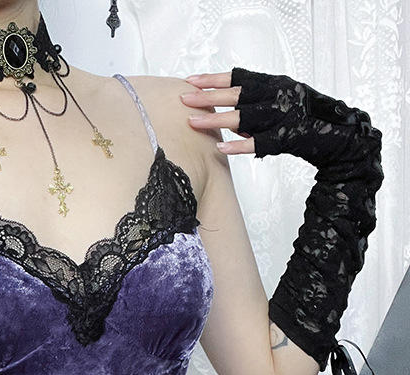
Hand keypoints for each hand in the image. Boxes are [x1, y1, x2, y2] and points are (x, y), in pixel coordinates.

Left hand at [181, 68, 377, 168]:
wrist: (338, 137)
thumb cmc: (307, 120)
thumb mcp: (282, 102)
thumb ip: (256, 106)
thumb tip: (227, 114)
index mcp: (277, 84)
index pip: (241, 78)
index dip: (215, 79)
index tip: (192, 80)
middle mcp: (280, 96)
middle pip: (238, 95)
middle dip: (208, 96)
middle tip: (185, 99)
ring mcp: (283, 117)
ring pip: (244, 117)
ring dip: (216, 120)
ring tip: (193, 122)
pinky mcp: (287, 138)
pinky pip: (258, 143)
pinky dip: (239, 145)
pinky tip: (221, 148)